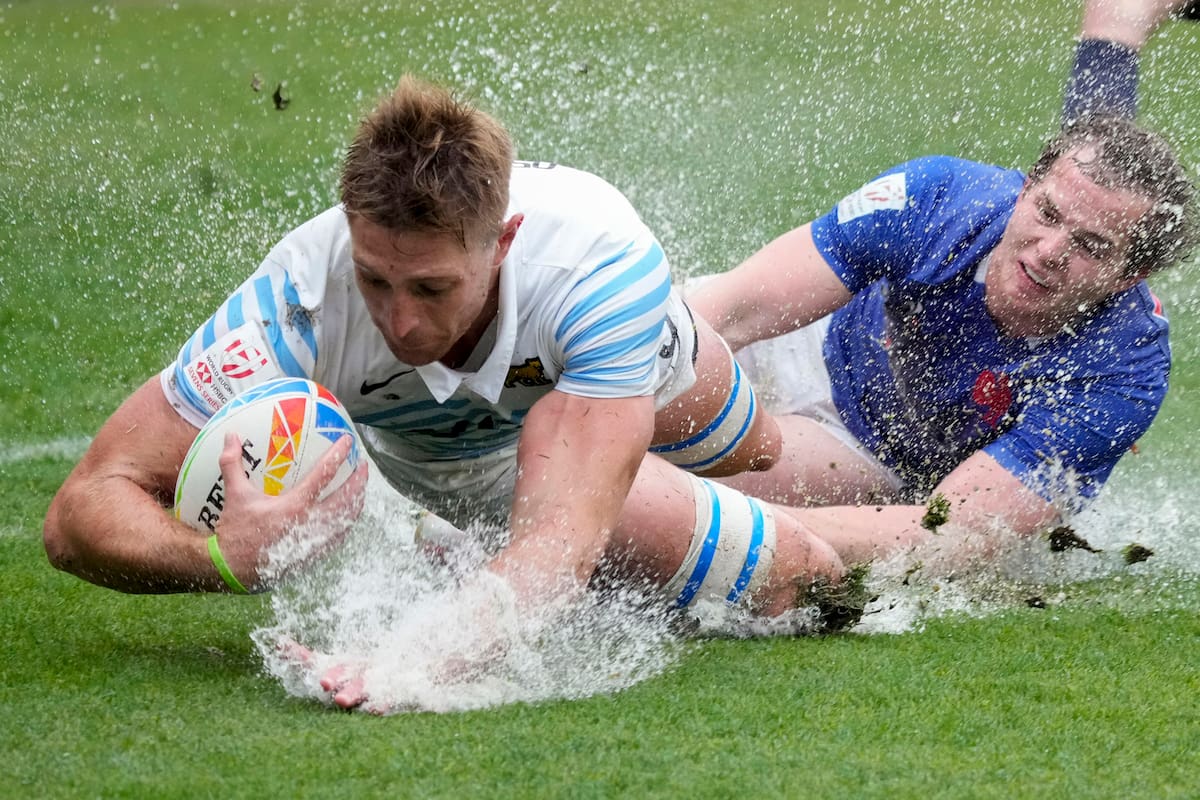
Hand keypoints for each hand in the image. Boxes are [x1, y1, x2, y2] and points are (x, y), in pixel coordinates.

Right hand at [211, 432, 367, 590]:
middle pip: (347, 498)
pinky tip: (346, 517)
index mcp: (294, 505)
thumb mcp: (235, 495)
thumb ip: (232, 463)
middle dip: (359, 480)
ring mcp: (316, 542)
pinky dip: (346, 523)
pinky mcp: (315, 556)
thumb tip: (231, 435)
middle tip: (363, 465)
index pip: (324, 474)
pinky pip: (339, 537)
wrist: (233, 571)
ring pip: (348, 519)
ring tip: (360, 489)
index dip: (338, 454)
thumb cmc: (235, 532)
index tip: (348, 441)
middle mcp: (311, 523)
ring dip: (357, 502)